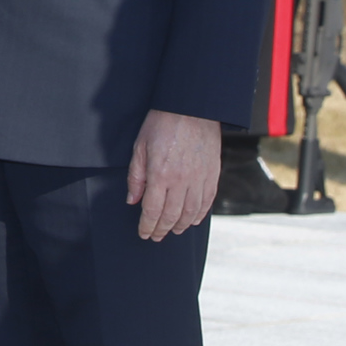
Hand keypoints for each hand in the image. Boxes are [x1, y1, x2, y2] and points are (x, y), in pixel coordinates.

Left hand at [125, 110, 220, 240]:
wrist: (192, 109)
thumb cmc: (161, 124)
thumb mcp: (140, 147)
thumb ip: (136, 176)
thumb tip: (132, 200)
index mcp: (160, 174)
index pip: (152, 210)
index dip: (147, 225)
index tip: (143, 234)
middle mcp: (181, 181)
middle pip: (171, 215)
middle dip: (161, 229)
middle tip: (155, 236)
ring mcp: (199, 179)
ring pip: (191, 212)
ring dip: (180, 225)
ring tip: (172, 231)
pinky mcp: (212, 175)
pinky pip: (207, 202)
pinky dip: (199, 215)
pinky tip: (192, 220)